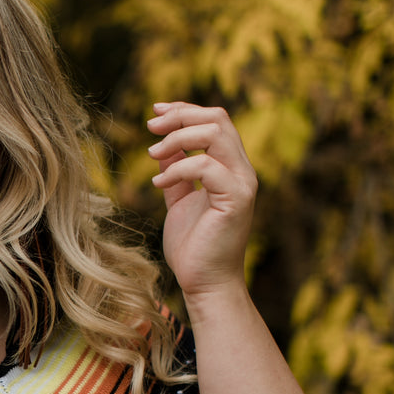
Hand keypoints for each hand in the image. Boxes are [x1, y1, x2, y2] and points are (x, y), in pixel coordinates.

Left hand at [146, 101, 257, 301]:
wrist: (204, 283)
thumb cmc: (192, 246)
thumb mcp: (178, 201)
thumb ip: (176, 172)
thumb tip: (163, 146)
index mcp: (231, 167)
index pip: (215, 121)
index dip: (184, 110)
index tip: (155, 113)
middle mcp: (242, 170)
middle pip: (218, 119)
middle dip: (180, 117)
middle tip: (150, 127)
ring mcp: (243, 183)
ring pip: (216, 134)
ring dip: (177, 139)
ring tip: (151, 154)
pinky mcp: (236, 199)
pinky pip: (207, 167)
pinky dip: (178, 169)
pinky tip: (157, 182)